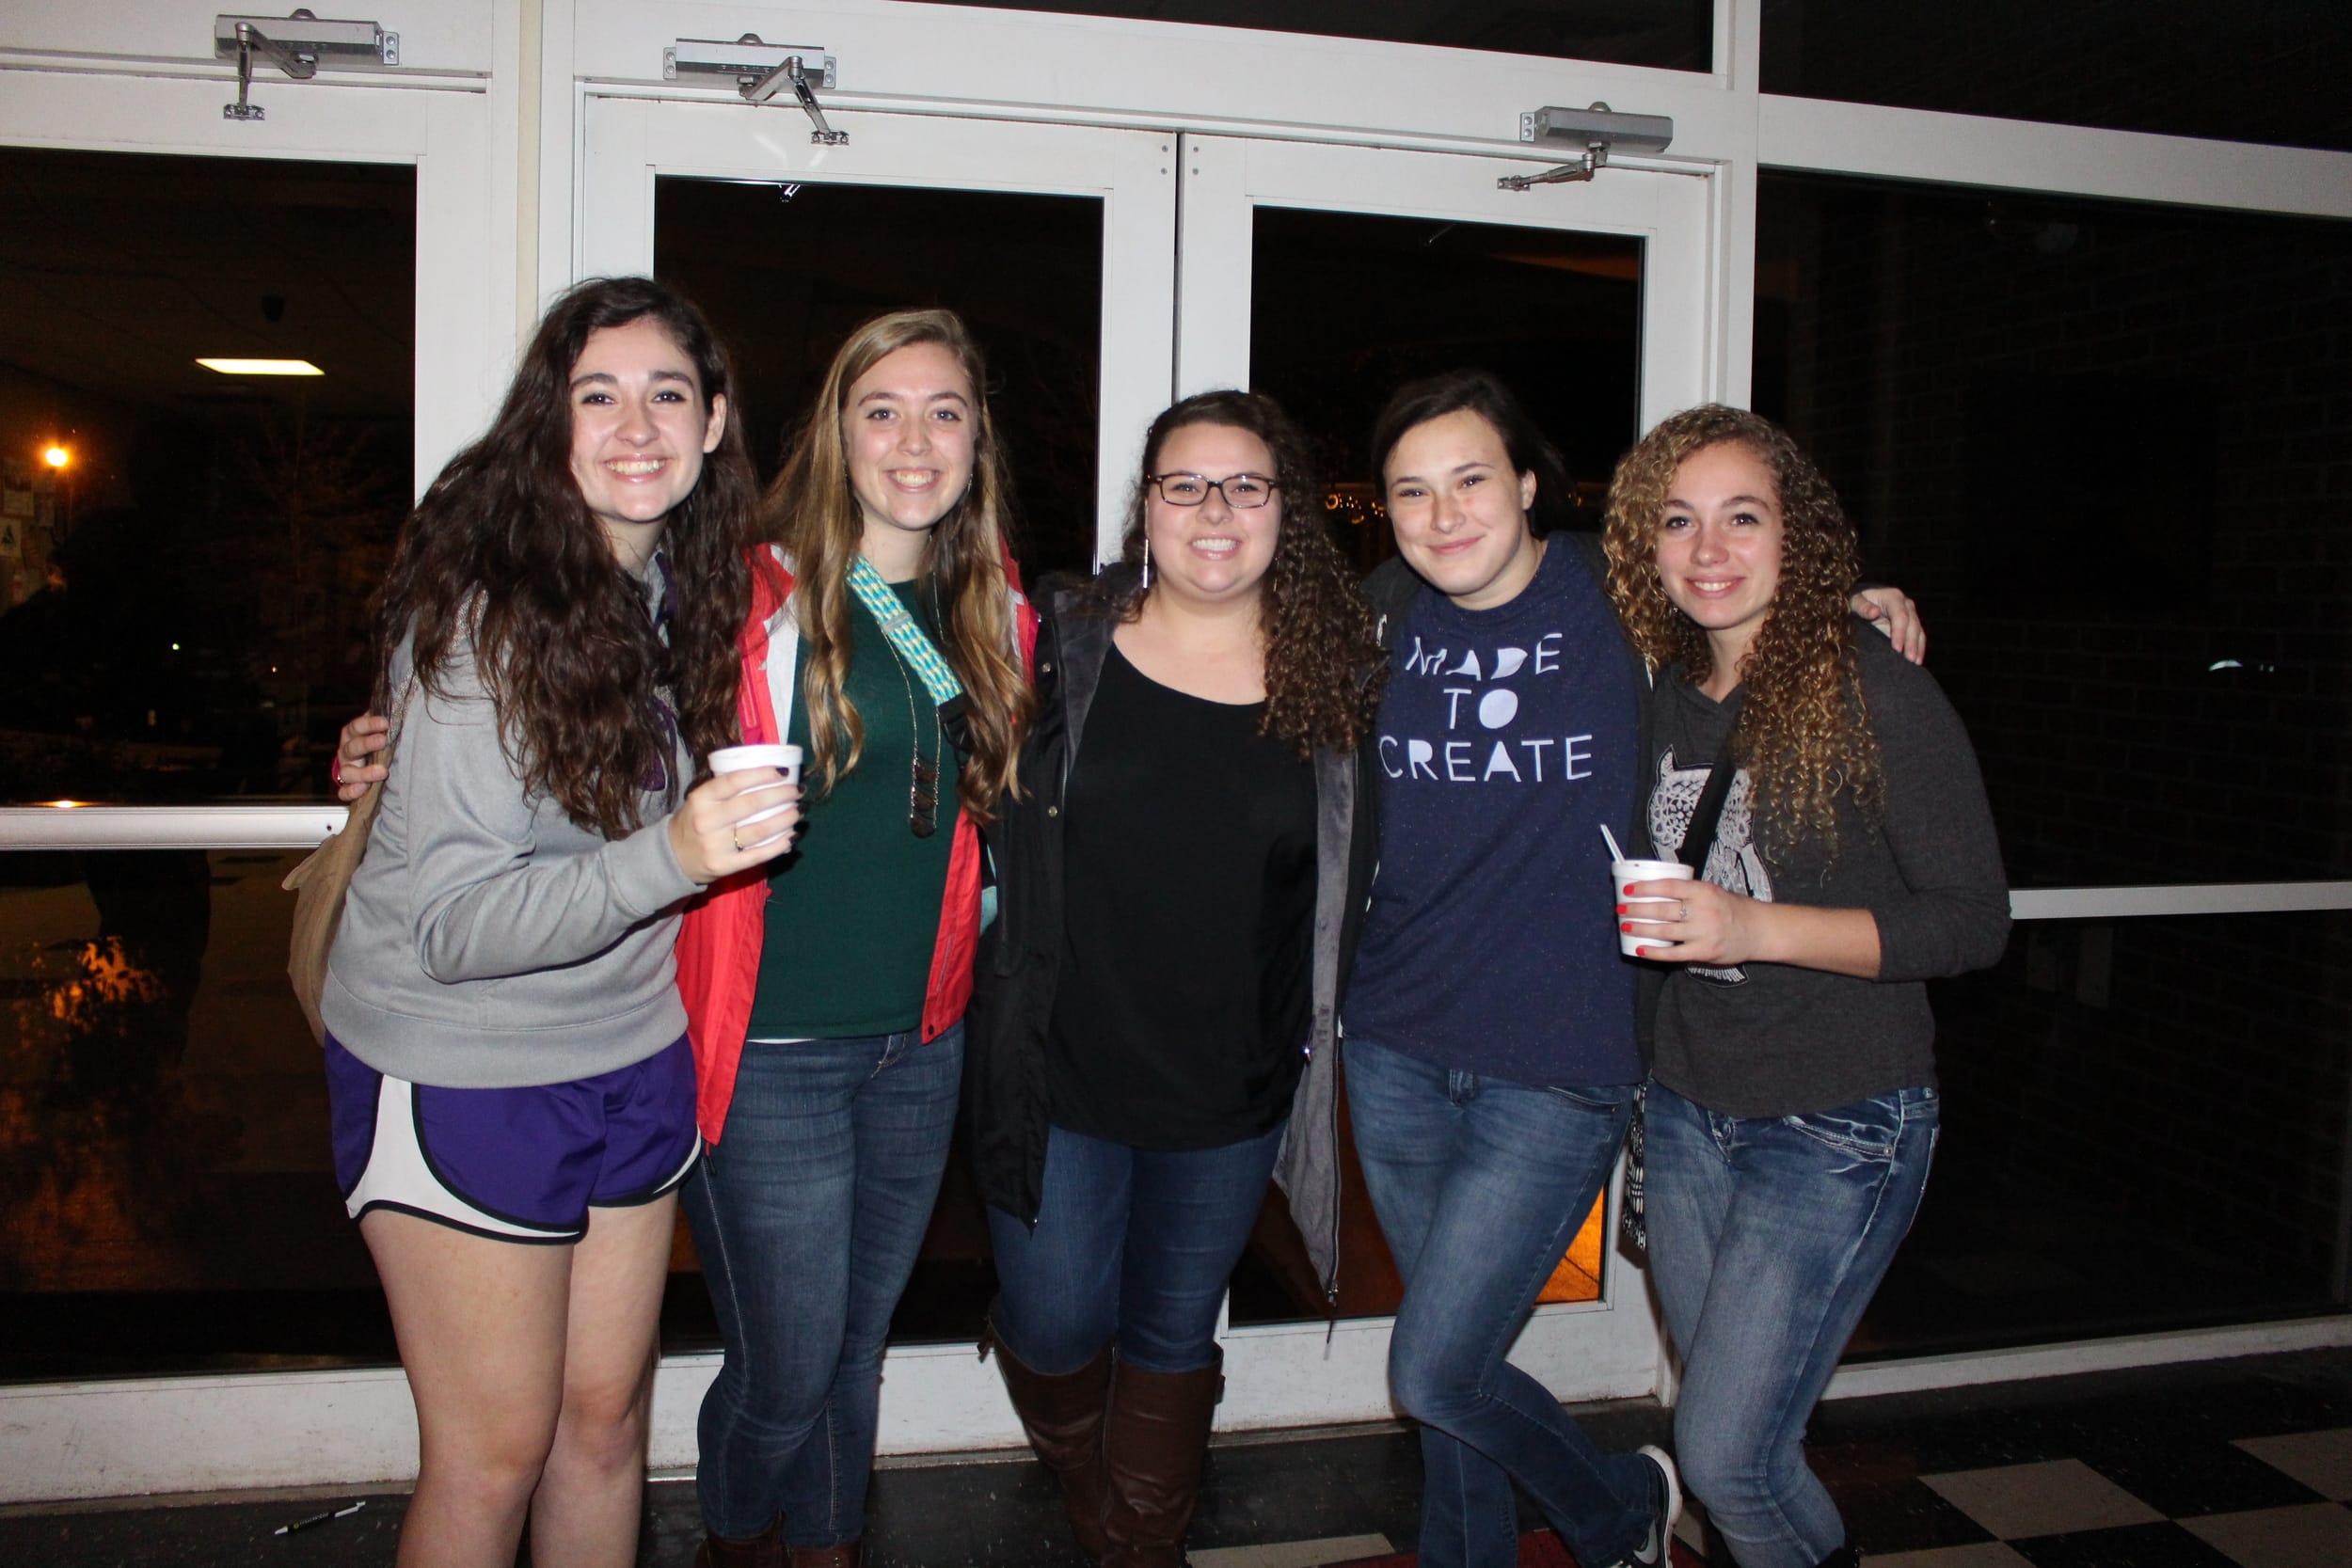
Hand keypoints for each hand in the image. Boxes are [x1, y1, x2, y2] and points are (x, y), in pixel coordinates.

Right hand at [334, 714, 390, 802]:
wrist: (366, 761)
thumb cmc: (378, 741)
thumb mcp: (382, 728)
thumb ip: (391, 720)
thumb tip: (408, 704)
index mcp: (353, 734)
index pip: (357, 726)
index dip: (369, 724)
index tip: (385, 723)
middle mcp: (347, 751)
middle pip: (353, 747)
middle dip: (367, 744)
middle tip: (383, 741)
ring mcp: (346, 769)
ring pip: (347, 771)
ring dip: (364, 772)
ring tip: (382, 772)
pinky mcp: (347, 786)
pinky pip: (344, 791)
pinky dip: (351, 791)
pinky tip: (362, 789)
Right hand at [668, 768, 801, 884]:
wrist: (674, 857)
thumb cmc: (695, 821)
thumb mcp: (702, 799)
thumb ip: (727, 788)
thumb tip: (769, 773)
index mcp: (701, 799)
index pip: (734, 781)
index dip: (762, 774)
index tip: (783, 771)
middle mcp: (707, 821)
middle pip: (751, 805)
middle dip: (781, 795)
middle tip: (798, 790)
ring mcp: (716, 846)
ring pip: (759, 830)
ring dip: (785, 819)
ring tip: (799, 810)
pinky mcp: (725, 866)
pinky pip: (758, 855)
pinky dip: (779, 845)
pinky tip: (792, 836)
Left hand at [1619, 876, 1763, 965]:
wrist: (1758, 930)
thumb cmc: (1731, 908)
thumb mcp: (1712, 892)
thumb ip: (1689, 892)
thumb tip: (1655, 891)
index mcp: (1703, 891)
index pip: (1668, 887)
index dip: (1645, 888)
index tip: (1628, 890)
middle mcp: (1703, 911)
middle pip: (1662, 910)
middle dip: (1637, 909)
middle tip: (1620, 908)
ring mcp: (1704, 933)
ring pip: (1664, 931)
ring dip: (1641, 928)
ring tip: (1626, 926)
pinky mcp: (1704, 952)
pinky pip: (1674, 954)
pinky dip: (1655, 952)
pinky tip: (1640, 949)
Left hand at [1851, 587, 1925, 663]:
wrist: (1863, 601)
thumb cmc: (1857, 602)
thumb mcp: (1854, 602)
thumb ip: (1862, 607)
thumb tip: (1875, 612)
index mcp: (1893, 597)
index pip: (1900, 616)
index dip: (1900, 632)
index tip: (1897, 648)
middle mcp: (1905, 605)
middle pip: (1913, 624)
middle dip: (1911, 643)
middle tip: (1909, 660)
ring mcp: (1910, 615)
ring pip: (1918, 631)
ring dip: (1918, 648)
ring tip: (1915, 663)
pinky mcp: (1911, 625)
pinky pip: (1918, 637)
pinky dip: (1919, 649)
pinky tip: (1917, 660)